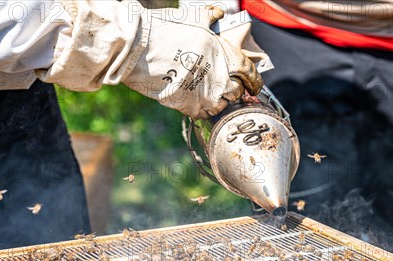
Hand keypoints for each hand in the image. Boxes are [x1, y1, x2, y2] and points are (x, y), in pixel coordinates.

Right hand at [122, 5, 262, 118]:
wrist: (138, 48)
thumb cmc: (164, 30)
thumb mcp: (192, 17)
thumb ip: (211, 17)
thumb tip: (220, 13)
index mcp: (224, 53)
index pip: (249, 72)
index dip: (254, 81)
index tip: (254, 86)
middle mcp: (219, 76)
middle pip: (237, 91)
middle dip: (233, 90)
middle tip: (225, 87)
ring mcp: (205, 94)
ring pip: (222, 105)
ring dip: (218, 101)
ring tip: (208, 94)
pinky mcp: (190, 106)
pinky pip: (204, 114)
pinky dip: (203, 109)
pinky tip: (196, 100)